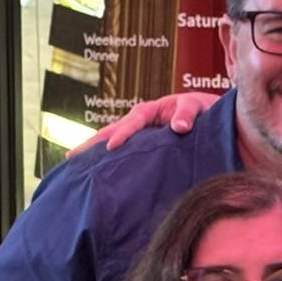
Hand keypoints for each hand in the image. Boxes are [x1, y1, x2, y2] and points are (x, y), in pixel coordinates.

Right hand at [73, 91, 218, 153]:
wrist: (209, 116)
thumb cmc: (202, 109)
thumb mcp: (196, 105)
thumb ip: (187, 114)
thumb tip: (179, 127)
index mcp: (150, 111)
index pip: (132, 122)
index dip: (122, 134)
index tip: (111, 147)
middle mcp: (138, 122)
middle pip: (110, 131)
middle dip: (92, 144)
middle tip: (72, 156)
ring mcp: (137, 135)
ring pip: (111, 142)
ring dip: (93, 153)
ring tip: (74, 166)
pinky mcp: (141, 147)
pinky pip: (122, 154)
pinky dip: (107, 162)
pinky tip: (95, 174)